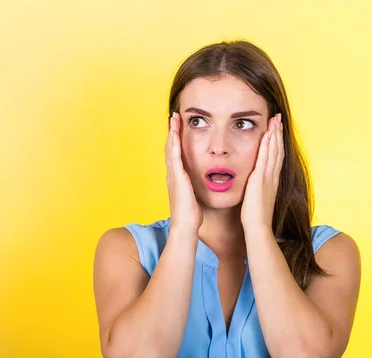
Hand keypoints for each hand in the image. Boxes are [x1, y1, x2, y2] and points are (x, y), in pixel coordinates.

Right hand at [166, 112, 202, 232]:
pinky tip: (175, 133)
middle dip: (172, 132)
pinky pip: (174, 156)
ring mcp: (173, 176)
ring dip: (172, 132)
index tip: (179, 128)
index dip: (176, 141)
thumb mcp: (194, 198)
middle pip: (170, 148)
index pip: (176, 155)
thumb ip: (195, 189)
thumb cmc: (192, 216)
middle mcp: (173, 175)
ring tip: (173, 118)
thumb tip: (200, 186)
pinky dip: (173, 143)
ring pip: (170, 149)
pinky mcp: (177, 178)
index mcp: (178, 179)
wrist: (187, 226)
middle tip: (174, 117)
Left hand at [241, 113, 283, 230]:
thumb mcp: (257, 199)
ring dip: (274, 134)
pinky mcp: (260, 179)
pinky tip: (267, 134)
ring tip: (275, 120)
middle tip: (278, 118)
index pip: (276, 156)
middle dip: (278, 133)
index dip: (277, 142)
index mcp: (272, 180)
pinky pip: (265, 158)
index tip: (277, 129)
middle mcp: (272, 176)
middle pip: (277, 149)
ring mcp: (267, 177)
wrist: (258, 227)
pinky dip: (267, 145)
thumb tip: (255, 185)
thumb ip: (258, 189)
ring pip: (273, 151)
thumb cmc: (256, 217)